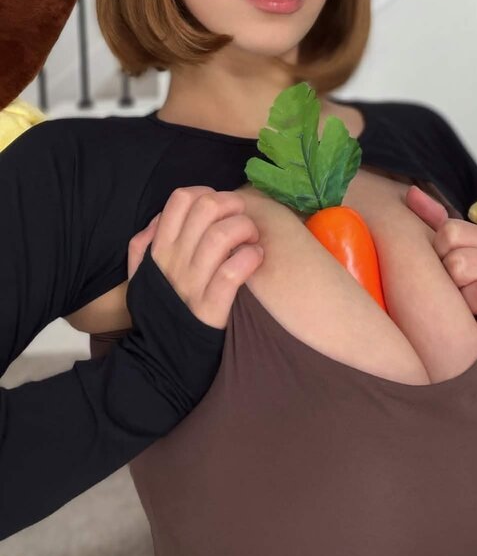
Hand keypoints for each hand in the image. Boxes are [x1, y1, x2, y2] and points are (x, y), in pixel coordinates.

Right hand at [127, 186, 264, 329]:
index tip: (221, 210)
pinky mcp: (210, 308)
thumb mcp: (140, 276)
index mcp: (159, 249)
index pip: (180, 198)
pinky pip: (232, 272)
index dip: (207, 193)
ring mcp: (192, 284)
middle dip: (234, 205)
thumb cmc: (158, 312)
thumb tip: (159, 219)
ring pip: (221, 236)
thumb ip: (143, 245)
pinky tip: (255, 258)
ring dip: (246, 229)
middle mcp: (174, 261)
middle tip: (243, 220)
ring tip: (252, 240)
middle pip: (207, 208)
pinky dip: (250, 258)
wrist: (160, 362)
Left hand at [403, 185, 476, 349]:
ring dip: (469, 308)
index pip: (450, 231)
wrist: (474, 331)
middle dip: (450, 282)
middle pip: (461, 263)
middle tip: (452, 292)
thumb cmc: (455, 285)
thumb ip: (429, 219)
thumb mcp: (442, 249)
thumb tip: (412, 192)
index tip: (438, 263)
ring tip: (467, 313)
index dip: (437, 250)